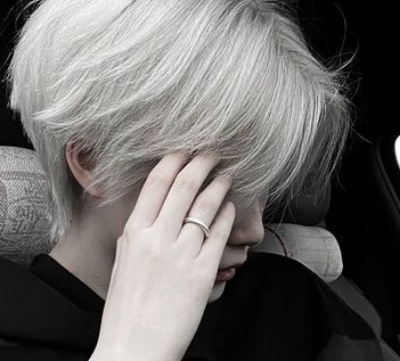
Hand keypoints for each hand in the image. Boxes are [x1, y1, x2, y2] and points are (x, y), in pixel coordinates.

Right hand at [92, 153, 234, 360]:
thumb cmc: (126, 304)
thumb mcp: (123, 260)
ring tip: (226, 174)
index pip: (156, 183)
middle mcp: (157, 238)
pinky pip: (219, 234)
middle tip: (213, 152)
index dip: (174, 160)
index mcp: (134, 232)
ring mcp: (181, 254)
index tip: (185, 149)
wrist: (134, 347)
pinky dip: (226, 215)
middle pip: (184, 186)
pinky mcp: (202, 272)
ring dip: (218, 184)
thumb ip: (138, 231)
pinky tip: (230, 206)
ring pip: (206, 205)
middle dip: (201, 162)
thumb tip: (153, 208)